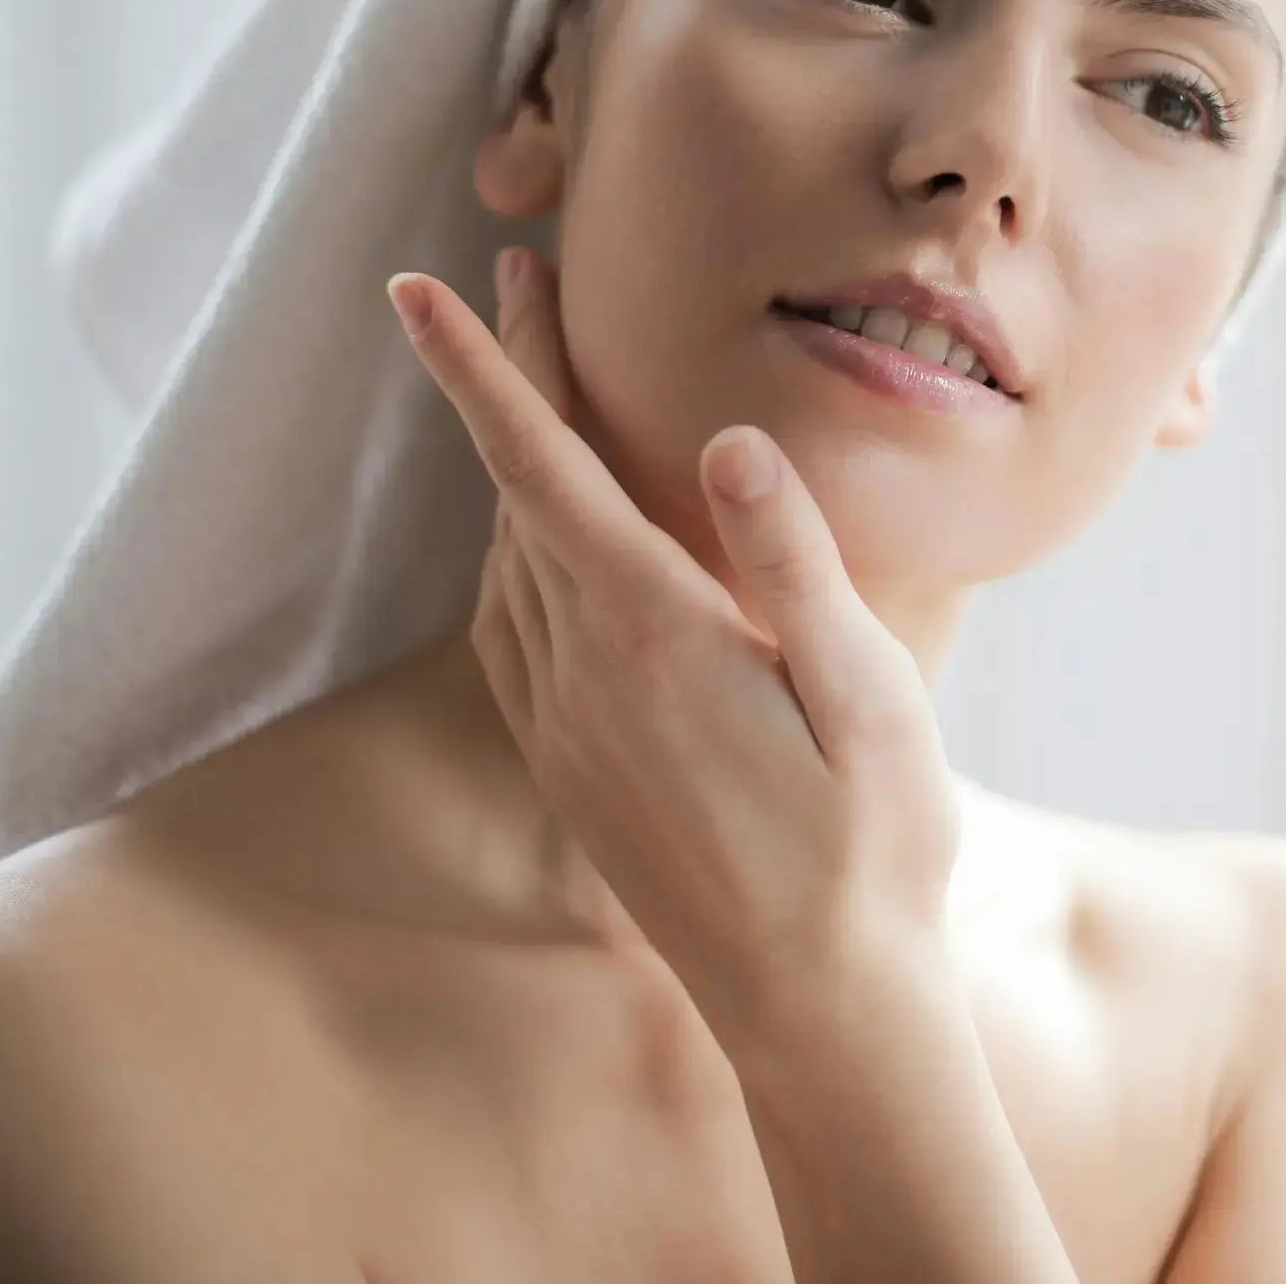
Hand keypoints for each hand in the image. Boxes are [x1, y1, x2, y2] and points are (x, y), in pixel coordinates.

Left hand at [387, 247, 961, 1037]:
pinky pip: (510, 630)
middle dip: (505, 379)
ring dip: (508, 463)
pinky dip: (514, 550)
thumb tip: (733, 439)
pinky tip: (541, 538)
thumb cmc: (870, 847)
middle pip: (514, 494)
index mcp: (654, 636)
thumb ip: (796, 564)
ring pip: (504, 560)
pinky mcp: (568, 771)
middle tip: (512, 277)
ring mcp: (564, 729)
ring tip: (532, 385)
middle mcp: (582, 675)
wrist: (818, 1008)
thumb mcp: (869, 696)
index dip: (479, 369)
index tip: (415, 288)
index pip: (542, 469)